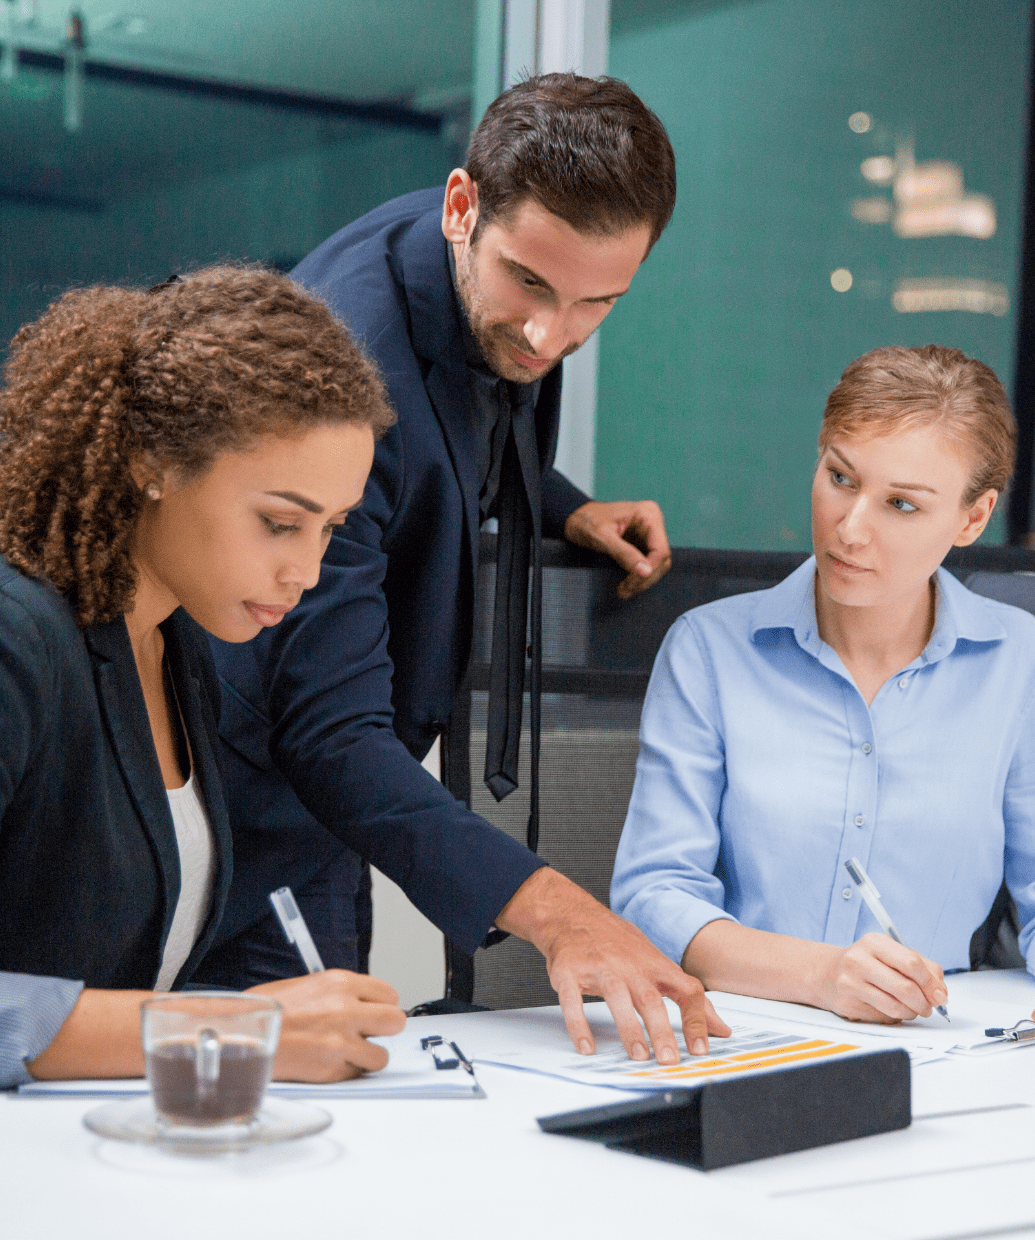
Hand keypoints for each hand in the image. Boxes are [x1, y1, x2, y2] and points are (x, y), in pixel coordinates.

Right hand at [248, 970, 405, 1082]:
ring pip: (381, 1055)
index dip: (383, 1006)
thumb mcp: (307, 985)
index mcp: (339, 983)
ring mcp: (340, 1041)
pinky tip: (329, 1063)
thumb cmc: (265, 1011)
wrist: (238, 1035)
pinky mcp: (331, 1069)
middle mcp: (345, 1009)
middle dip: (385, 1029)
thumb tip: (361, 1003)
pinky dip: (346, 1073)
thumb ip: (339, 993)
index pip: (388, 994)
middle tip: (370, 1033)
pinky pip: (356, 1074)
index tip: (376, 1012)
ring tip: (348, 1053)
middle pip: (395, 1021)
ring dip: (367, 1057)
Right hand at [496, 869, 730, 1062]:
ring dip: (629, 1028)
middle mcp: (630, 967)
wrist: (574, 916)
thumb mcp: (658, 963)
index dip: (696, 1019)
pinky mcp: (571, 973)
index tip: (701, 1048)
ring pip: (617, 998)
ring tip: (638, 1055)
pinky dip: (580, 1024)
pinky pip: (574, 1000)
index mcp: (656, 966)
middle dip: (662, 1031)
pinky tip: (586, 1046)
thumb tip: (721, 1028)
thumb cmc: (620, 945)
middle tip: (669, 1059)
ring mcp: (600, 968)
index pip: (686, 990)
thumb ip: (688, 996)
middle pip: (651, 999)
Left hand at [564, 500, 671, 598]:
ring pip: (656, 565)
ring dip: (642, 581)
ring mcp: (648, 534)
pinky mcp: (642, 544)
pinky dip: (638, 577)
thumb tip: (645, 572)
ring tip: (624, 591)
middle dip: (645, 578)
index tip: (631, 584)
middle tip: (625, 591)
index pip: (660, 550)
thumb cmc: (586, 521)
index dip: (649, 570)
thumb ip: (624, 554)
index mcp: (649, 515)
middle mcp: (653, 523)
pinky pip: (647, 565)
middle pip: (661, 559)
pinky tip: (626, 585)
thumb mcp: (602, 537)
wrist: (574, 518)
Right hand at [818, 933, 946, 1023]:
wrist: (827, 973)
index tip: (939, 995)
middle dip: (924, 1002)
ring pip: (896, 1007)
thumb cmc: (868, 963)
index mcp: (874, 942)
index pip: (912, 963)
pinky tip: (889, 1008)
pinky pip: (883, 1017)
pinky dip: (894, 1017)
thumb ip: (923, 968)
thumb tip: (941, 993)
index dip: (931, 983)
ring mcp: (850, 983)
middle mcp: (858, 960)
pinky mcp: (847, 1005)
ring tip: (911, 1008)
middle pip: (906, 987)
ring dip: (912, 1012)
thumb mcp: (892, 954)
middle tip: (928, 1007)